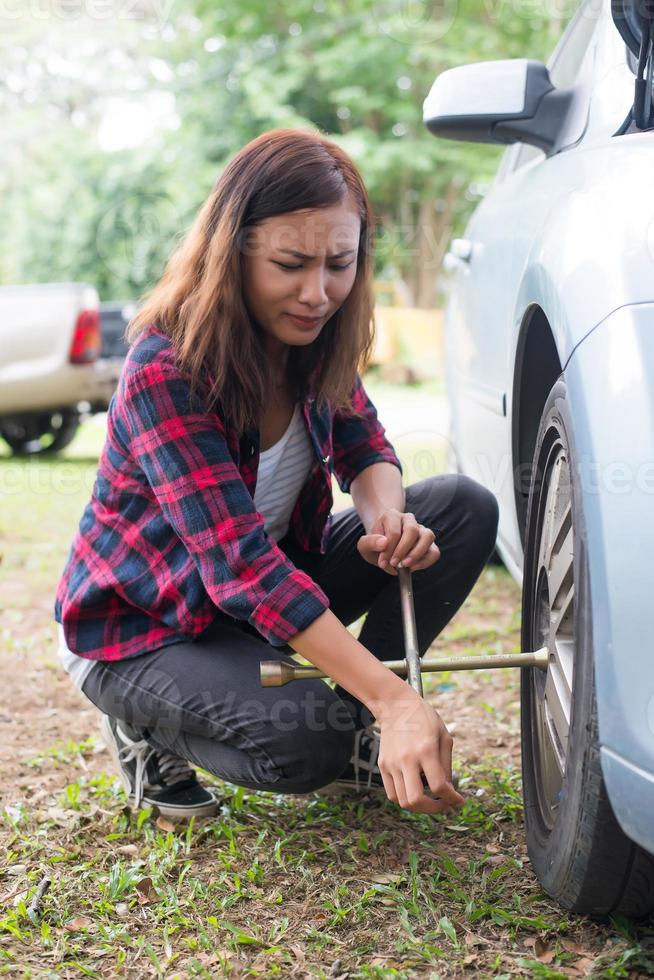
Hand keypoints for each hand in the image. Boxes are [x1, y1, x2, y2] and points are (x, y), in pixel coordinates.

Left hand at [357, 507, 440, 575]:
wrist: (383, 546)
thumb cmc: (375, 545)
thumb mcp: (365, 545)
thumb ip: (369, 542)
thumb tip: (383, 543)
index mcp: (392, 516)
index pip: (394, 532)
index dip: (389, 549)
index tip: (382, 562)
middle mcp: (408, 519)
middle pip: (412, 530)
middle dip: (403, 550)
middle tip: (394, 563)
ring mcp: (421, 529)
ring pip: (428, 536)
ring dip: (417, 553)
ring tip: (406, 565)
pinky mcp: (428, 543)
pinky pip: (434, 551)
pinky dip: (426, 561)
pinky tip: (414, 567)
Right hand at [375, 692, 463, 814]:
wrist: (395, 705)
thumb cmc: (424, 718)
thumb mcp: (443, 736)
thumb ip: (447, 766)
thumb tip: (448, 791)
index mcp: (425, 750)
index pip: (438, 786)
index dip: (452, 799)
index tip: (459, 801)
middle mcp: (406, 759)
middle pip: (416, 800)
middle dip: (434, 809)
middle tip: (443, 805)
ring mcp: (391, 763)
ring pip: (402, 801)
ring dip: (419, 806)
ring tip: (430, 799)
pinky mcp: (382, 765)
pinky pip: (392, 793)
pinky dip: (405, 798)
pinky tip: (415, 790)